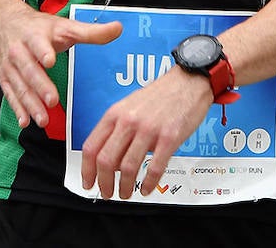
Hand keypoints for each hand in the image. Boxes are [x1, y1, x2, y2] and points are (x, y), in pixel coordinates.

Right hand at [0, 7, 121, 129]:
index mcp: (35, 35)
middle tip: (53, 100)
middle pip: (29, 69)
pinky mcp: (5, 78)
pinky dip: (17, 109)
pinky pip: (10, 95)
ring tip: (42, 119)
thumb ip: (91, 32)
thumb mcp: (64, 26)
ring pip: (20, 86)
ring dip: (30, 103)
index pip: (38, 43)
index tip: (50, 60)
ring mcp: (10, 66)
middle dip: (40, 85)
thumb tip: (118, 28)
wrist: (6, 23)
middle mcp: (20, 50)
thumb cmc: (39, 28)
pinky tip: (25, 121)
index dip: (43, 51)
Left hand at [79, 67, 212, 199]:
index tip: (88, 182)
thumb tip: (108, 159)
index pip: (92, 147)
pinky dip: (148, 184)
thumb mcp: (129, 106)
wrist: (188, 81)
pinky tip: (146, 189)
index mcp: (115, 114)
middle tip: (107, 193)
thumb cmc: (159, 95)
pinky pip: (155, 168)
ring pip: (128, 168)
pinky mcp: (169, 138)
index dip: (87, 170)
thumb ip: (116, 130)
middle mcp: (128, 122)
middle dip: (104, 183)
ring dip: (125, 187)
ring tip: (125, 193)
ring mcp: (148, 130)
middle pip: (106, 161)